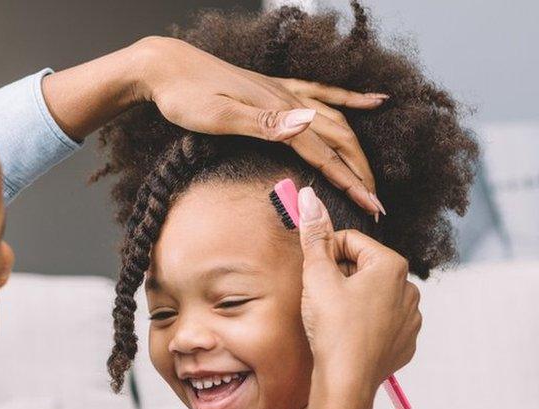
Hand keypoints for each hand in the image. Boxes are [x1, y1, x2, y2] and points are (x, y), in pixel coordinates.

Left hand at [134, 36, 387, 215]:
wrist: (166, 67)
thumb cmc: (185, 96)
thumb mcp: (219, 115)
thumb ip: (264, 123)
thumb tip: (308, 125)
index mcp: (278, 112)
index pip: (324, 154)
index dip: (349, 182)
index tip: (371, 207)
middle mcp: (288, 100)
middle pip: (337, 139)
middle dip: (360, 172)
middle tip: (376, 204)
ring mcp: (283, 92)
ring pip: (334, 121)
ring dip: (356, 149)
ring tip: (372, 175)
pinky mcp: (274, 88)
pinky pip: (322, 93)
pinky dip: (350, 99)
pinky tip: (372, 101)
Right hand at [296, 186, 420, 395]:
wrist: (347, 381)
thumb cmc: (333, 328)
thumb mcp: (317, 275)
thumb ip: (314, 234)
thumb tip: (308, 196)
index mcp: (391, 265)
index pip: (350, 242)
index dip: (326, 255)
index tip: (315, 274)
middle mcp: (409, 287)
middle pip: (363, 267)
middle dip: (340, 277)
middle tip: (322, 298)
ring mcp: (411, 316)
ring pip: (373, 294)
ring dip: (353, 299)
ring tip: (334, 319)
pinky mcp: (407, 340)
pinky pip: (383, 320)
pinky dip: (365, 323)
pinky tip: (349, 335)